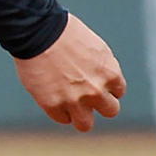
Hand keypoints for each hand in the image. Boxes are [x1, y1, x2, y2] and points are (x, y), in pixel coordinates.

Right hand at [13, 13, 125, 131]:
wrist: (38, 31)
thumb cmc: (64, 33)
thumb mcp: (95, 48)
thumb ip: (102, 68)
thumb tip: (102, 81)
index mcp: (110, 73)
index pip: (118, 92)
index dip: (105, 87)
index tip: (94, 82)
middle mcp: (96, 91)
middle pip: (110, 111)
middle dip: (98, 104)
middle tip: (84, 95)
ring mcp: (74, 100)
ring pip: (85, 124)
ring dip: (80, 116)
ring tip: (69, 105)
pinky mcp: (53, 105)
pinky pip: (61, 118)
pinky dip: (58, 110)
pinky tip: (51, 96)